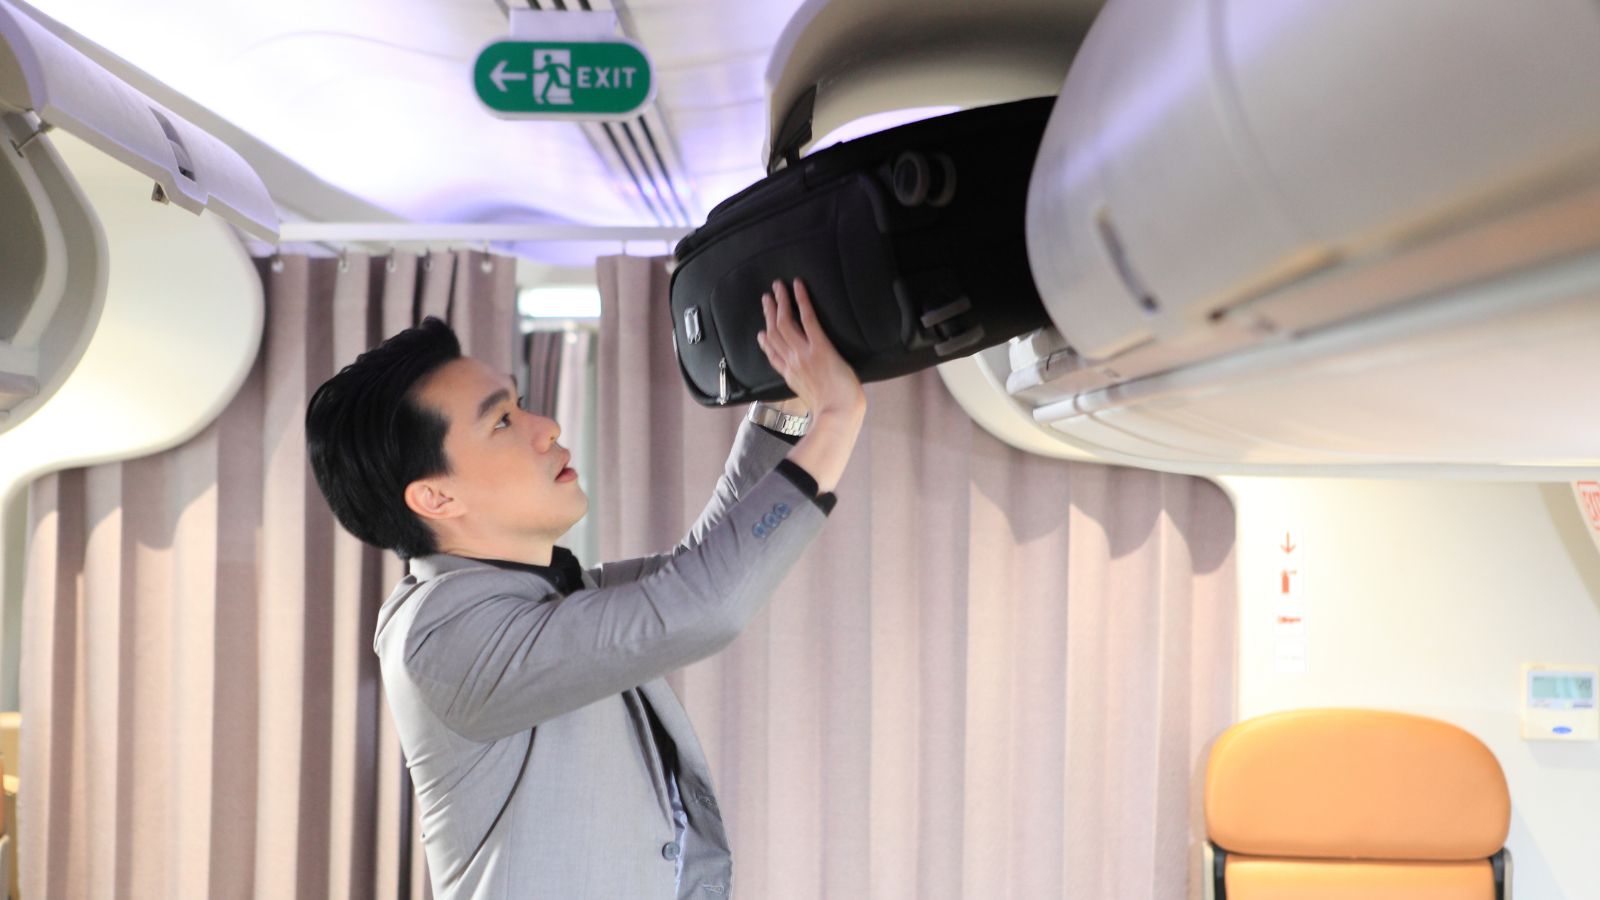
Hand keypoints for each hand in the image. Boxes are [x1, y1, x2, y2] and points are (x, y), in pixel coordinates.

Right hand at [756, 278, 864, 417]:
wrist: (838, 415)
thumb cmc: (832, 413)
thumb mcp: (812, 403)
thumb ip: (808, 392)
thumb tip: (814, 391)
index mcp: (790, 376)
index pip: (773, 354)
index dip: (765, 341)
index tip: (762, 332)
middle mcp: (792, 361)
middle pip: (774, 332)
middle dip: (769, 313)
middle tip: (766, 298)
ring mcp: (804, 353)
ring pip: (785, 322)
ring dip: (780, 301)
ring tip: (778, 286)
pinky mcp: (820, 347)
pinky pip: (807, 318)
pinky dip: (801, 300)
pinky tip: (798, 286)